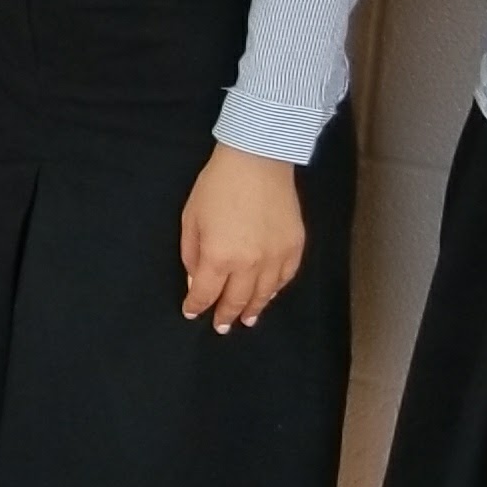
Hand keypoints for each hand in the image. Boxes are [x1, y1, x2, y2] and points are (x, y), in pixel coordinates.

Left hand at [179, 143, 304, 330]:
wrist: (257, 160)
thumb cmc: (217, 186)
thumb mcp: (192, 219)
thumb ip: (192, 255)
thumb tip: (195, 282)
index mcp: (220, 257)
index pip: (206, 293)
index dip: (197, 305)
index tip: (191, 312)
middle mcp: (250, 264)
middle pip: (237, 300)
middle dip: (226, 315)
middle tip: (221, 326)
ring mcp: (276, 257)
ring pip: (264, 294)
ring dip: (254, 308)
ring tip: (246, 319)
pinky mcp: (295, 247)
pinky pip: (285, 278)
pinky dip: (276, 290)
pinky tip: (268, 295)